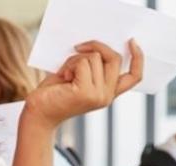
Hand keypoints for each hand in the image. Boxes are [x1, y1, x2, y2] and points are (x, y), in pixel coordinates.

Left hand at [25, 39, 143, 127]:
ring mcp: (97, 96)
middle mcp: (106, 97)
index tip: (131, 42)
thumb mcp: (78, 77)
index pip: (134, 77)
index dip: (138, 58)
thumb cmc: (54, 93)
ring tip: (65, 73)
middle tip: (78, 47)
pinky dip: (70, 64)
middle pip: (114, 59)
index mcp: (108, 93)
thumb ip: (93, 66)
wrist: (38, 113)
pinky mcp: (85, 93)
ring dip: (76, 59)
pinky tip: (63, 77)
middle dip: (96, 46)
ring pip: (95, 58)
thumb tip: (97, 46)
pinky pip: (83, 63)